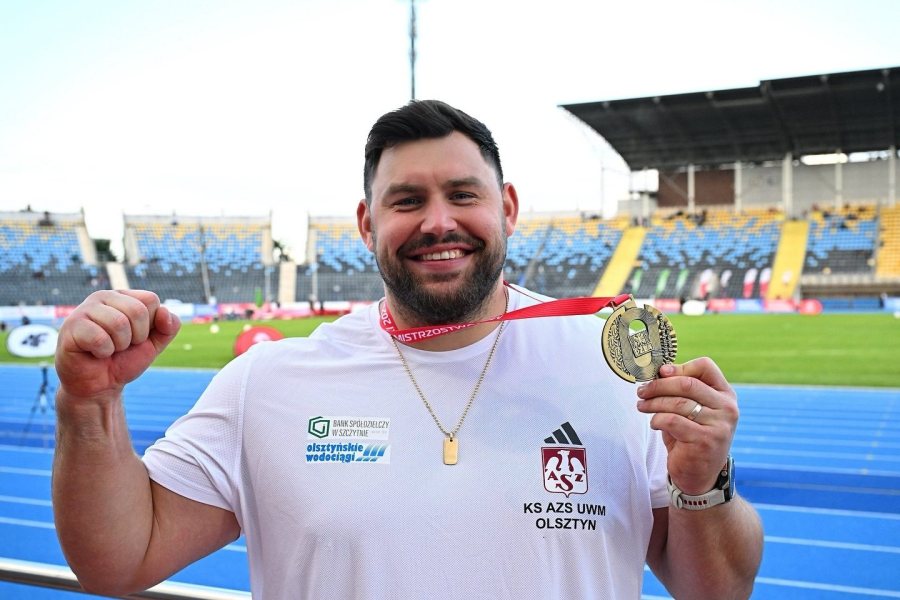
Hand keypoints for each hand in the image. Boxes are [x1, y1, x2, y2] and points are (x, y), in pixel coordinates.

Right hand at [55, 290, 179, 402]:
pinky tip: (94, 353)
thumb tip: (164, 311)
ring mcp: (84, 309)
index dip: (149, 326)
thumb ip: (168, 327)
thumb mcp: (154, 344)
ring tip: (108, 349)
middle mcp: (102, 297)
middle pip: (137, 310)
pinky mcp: (71, 326)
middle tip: (121, 346)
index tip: (135, 337)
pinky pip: (100, 338)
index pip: (150, 300)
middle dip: (136, 337)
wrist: (99, 386)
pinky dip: (103, 352)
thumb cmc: (124, 360)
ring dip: (119, 345)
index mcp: (123, 296)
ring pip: (119, 323)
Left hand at [636, 357, 736, 494]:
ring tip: (642, 406)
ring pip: (677, 402)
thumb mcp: (692, 410)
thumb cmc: (691, 437)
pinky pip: (672, 421)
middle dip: (659, 385)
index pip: (705, 367)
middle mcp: (727, 408)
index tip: (660, 373)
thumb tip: (661, 370)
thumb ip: (682, 391)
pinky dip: (657, 420)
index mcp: (725, 395)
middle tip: (642, 391)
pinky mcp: (705, 441)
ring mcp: (718, 425)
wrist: (700, 476)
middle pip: (687, 383)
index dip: (680, 367)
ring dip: (653, 403)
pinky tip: (655, 423)